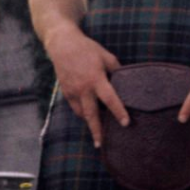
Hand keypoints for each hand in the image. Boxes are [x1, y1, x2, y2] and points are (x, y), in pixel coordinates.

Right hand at [44, 26, 127, 148]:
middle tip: (101, 144)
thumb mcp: (106, 56)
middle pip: (91, 114)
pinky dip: (82, 112)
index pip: (110, 99)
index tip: (126, 123)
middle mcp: (83, 88)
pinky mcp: (65, 91)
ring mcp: (72, 91)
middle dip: (97, 131)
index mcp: (96, 79)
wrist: (62, 44)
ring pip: (82, 113)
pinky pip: (75, 106)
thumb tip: (126, 82)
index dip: (118, 112)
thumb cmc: (87, 49)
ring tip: (98, 131)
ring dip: (90, 122)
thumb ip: (117, 70)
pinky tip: (88, 114)